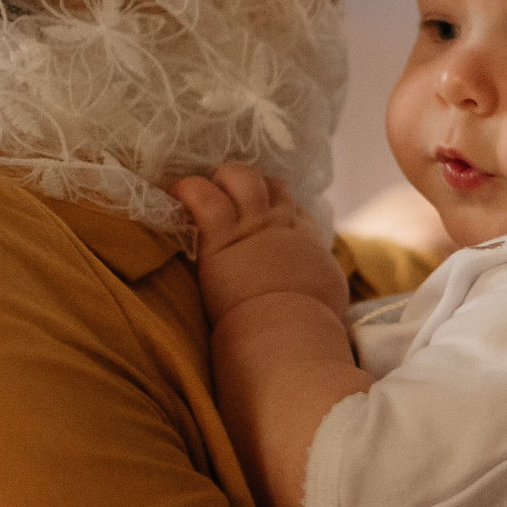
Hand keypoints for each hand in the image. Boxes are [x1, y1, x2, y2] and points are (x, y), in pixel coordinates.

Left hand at [170, 163, 350, 324]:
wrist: (288, 328)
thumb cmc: (311, 322)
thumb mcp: (331, 293)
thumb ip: (321, 278)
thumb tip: (322, 283)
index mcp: (307, 239)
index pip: (292, 206)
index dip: (276, 203)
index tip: (263, 213)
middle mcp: (281, 224)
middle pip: (268, 183)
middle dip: (250, 183)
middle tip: (230, 197)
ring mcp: (252, 226)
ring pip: (240, 178)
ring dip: (222, 179)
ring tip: (203, 191)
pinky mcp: (222, 237)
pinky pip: (203, 197)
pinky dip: (188, 189)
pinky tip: (176, 193)